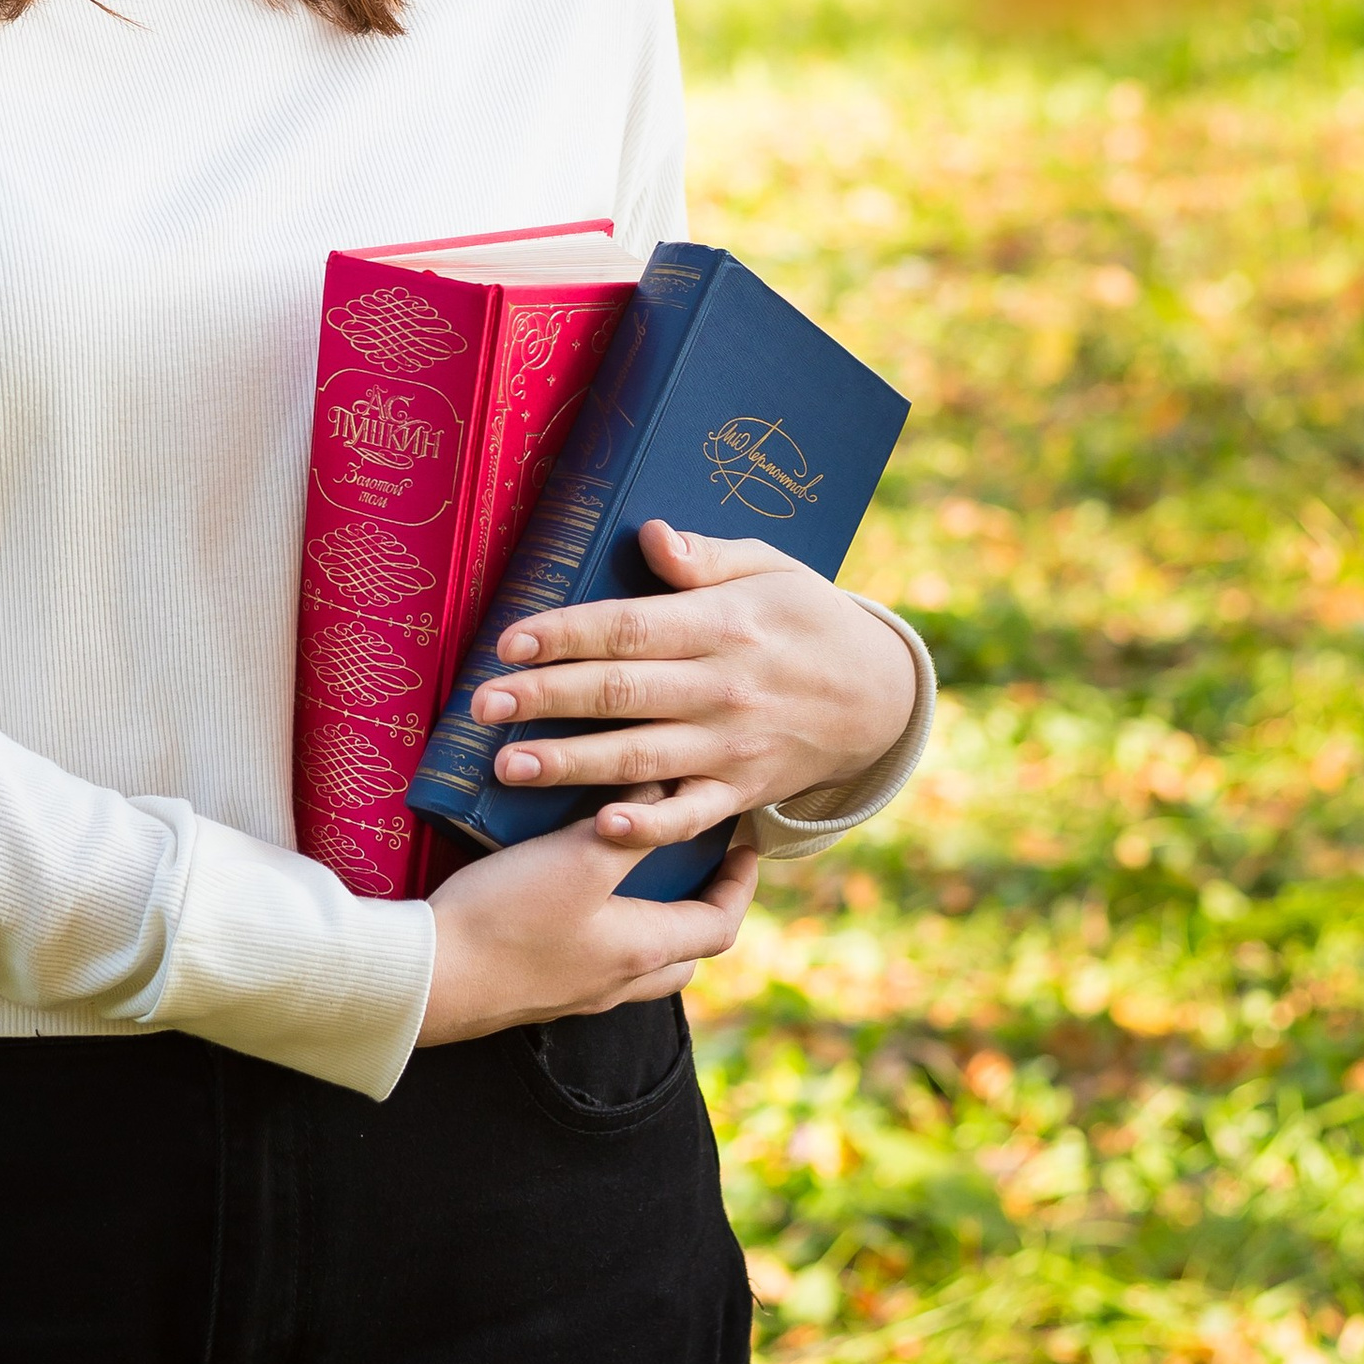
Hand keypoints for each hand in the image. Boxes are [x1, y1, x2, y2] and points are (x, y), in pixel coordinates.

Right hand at [416, 813, 758, 1044]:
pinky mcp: (535, 990)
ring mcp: (575, 994)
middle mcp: (618, 983)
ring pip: (637, 965)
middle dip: (699, 911)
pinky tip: (569, 901)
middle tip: (695, 868)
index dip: (740, 886)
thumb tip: (664, 790)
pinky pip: (591, 964)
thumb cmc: (511, 917)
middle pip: (684, 954)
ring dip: (649, 925)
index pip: (719, 925)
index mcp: (643, 951)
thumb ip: (630, 824)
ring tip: (633, 878)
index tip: (745, 850)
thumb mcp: (579, 857)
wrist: (431, 978)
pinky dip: (601, 933)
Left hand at [466, 522, 920, 858]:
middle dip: (546, 699)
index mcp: (723, 625)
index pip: (630, 628)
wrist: (880, 696)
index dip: (567, 635)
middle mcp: (723, 688)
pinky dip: (647, 827)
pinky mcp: (741, 790)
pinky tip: (598, 828)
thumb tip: (651, 536)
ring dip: (571, 764)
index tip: (510, 642)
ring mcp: (732, 745)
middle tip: (482, 704)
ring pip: (640, 758)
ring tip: (507, 766)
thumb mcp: (770, 567)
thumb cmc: (808, 617)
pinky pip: (689, 815)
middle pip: (621, 694)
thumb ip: (706, 557)